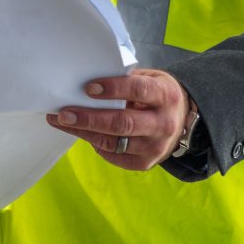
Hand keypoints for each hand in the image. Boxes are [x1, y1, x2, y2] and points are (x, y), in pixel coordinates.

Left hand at [49, 66, 196, 172]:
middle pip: (123, 123)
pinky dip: (95, 143)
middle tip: (65, 113)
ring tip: (62, 122)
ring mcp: (155, 147)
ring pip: (114, 142)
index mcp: (165, 96)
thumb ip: (126, 80)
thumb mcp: (150, 80)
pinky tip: (81, 132)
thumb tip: (87, 81)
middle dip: (90, 118)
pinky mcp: (144, 163)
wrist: (180, 121)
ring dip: (85, 132)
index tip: (88, 88)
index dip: (113, 89)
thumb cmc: (157, 95)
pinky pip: (113, 155)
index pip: (139, 91)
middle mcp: (163, 124)